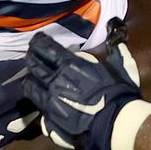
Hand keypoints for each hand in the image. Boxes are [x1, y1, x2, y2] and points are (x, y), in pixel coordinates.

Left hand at [24, 30, 141, 149]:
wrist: (116, 125)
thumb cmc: (118, 93)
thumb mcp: (120, 65)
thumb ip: (114, 47)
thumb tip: (115, 24)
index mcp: (69, 66)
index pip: (46, 49)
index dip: (38, 43)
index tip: (36, 40)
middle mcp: (55, 83)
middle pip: (34, 67)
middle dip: (31, 60)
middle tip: (30, 57)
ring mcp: (51, 104)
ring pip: (32, 90)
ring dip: (31, 82)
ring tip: (30, 80)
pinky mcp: (52, 123)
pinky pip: (41, 112)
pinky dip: (41, 106)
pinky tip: (42, 105)